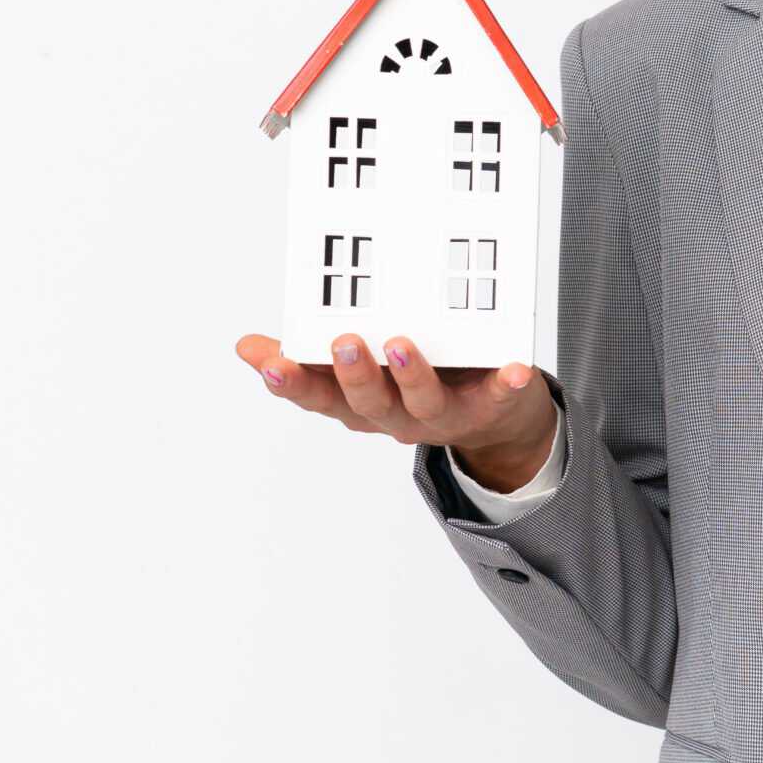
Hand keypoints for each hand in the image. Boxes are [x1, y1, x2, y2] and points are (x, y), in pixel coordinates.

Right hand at [234, 331, 558, 472]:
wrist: (493, 419)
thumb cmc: (418, 380)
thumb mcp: (358, 373)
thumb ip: (308, 356)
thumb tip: (247, 348)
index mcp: (362, 403)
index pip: (318, 398)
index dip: (293, 385)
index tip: (271, 363)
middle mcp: (397, 415)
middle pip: (369, 404)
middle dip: (354, 375)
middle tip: (343, 342)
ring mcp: (444, 414)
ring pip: (423, 403)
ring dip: (411, 375)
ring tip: (399, 344)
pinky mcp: (490, 406)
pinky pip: (499, 397)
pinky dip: (506, 384)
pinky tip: (515, 368)